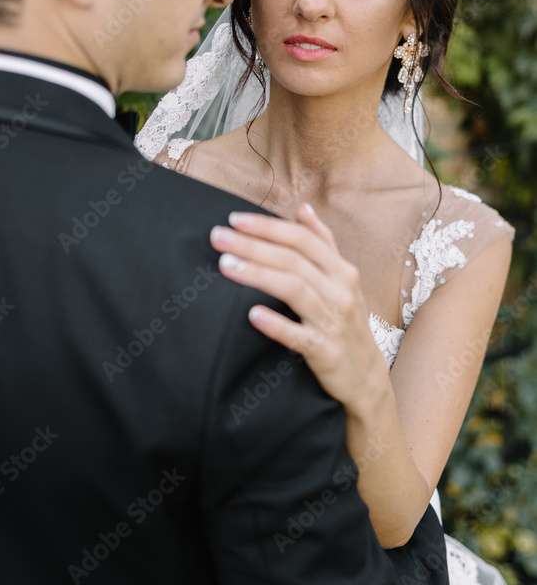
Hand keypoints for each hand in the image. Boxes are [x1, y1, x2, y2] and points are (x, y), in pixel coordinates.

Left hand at [210, 203, 386, 412]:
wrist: (365, 377)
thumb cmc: (346, 322)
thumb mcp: (342, 280)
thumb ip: (323, 243)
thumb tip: (303, 208)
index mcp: (341, 271)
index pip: (303, 239)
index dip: (269, 227)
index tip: (235, 219)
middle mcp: (340, 292)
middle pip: (294, 260)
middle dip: (254, 245)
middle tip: (218, 237)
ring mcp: (335, 322)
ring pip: (295, 290)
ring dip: (259, 274)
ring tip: (227, 265)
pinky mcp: (327, 353)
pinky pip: (300, 336)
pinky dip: (277, 324)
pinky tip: (252, 315)